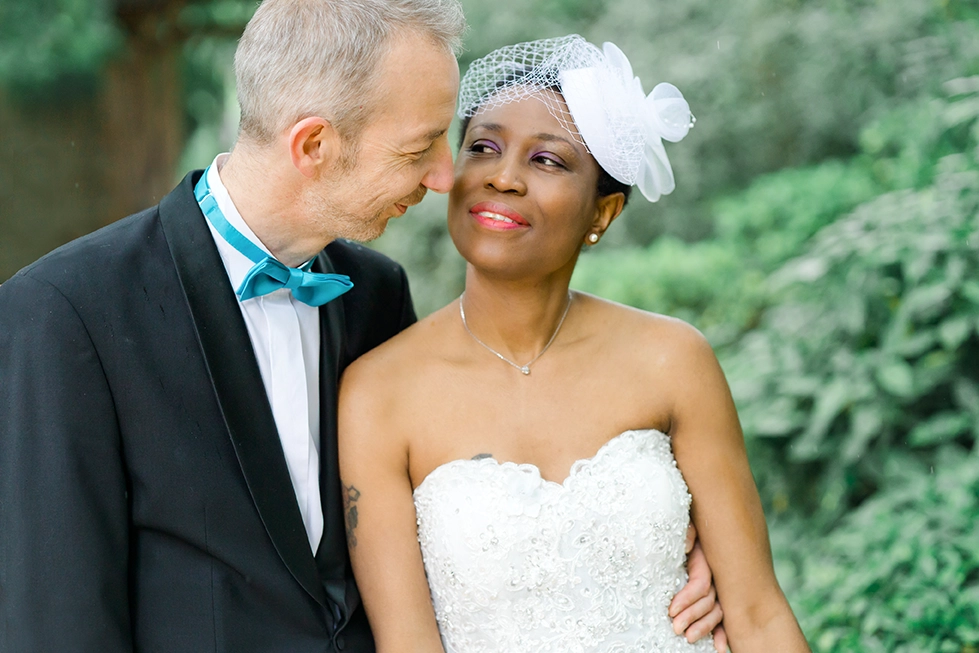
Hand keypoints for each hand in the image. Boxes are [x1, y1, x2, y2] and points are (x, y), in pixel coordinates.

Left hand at [670, 524, 727, 652]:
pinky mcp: (717, 599)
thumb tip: (686, 544)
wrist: (696, 530)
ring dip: (704, 628)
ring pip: (717, 613)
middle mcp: (715, 577)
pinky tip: (720, 648)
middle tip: (675, 628)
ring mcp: (718, 589)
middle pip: (710, 602)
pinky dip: (722, 634)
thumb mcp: (687, 527)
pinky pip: (723, 619)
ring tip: (688, 638)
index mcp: (706, 562)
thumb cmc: (687, 531)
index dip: (687, 598)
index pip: (700, 584)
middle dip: (692, 616)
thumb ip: (688, 532)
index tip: (671, 610)